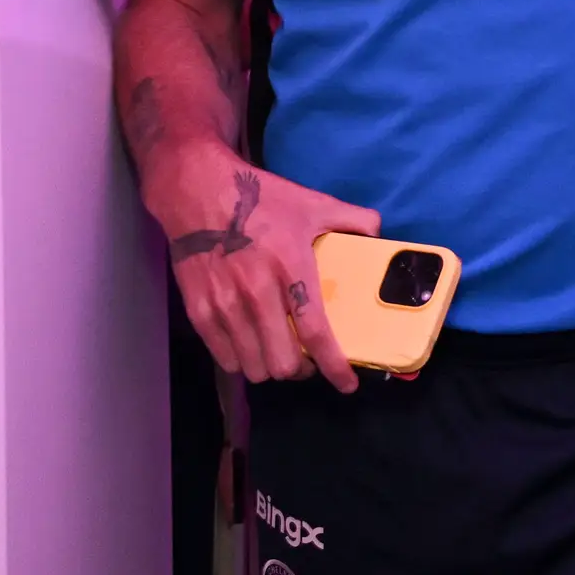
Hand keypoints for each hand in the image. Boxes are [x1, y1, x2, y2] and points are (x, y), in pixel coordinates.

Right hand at [143, 137, 377, 391]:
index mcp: (290, 267)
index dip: (334, 366)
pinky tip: (247, 346)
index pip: (315, 332)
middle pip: (281, 363)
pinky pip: (224, 357)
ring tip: (275, 353)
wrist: (196, 189)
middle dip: (298, 369)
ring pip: (253, 366)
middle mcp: (256, 292)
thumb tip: (379, 233)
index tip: (347, 384)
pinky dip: (240, 360)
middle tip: (303, 359)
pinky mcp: (198, 308)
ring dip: (269, 367)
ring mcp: (224, 303)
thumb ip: (350, 218)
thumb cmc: (258, 198)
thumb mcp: (310, 202)